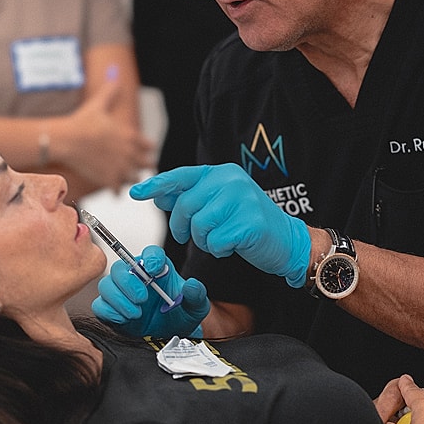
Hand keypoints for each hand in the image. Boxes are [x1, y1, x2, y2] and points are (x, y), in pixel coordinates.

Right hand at [55, 79, 155, 193]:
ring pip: (135, 179)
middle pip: (147, 164)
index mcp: (130, 136)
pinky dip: (115, 190)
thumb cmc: (81, 122)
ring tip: (122, 176)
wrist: (65, 140)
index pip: (150, 146)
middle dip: (142, 165)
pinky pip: (119, 191)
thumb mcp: (98, 104)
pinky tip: (110, 186)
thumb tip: (114, 74)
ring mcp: (120, 169)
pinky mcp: (109, 181)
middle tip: (134, 166)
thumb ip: (110, 92)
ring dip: (130, 178)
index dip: (146, 149)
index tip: (142, 151)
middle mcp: (129, 154)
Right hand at [91, 245, 210, 337]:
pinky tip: (126, 319)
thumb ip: (196, 295)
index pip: (151, 253)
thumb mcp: (196, 306)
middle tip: (143, 299)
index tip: (155, 270)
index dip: (151, 258)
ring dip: (120, 300)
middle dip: (129, 283)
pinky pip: (100, 306)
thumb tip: (191, 285)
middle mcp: (136, 277)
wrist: (171, 336)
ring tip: (136, 313)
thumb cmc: (181, 315)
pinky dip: (111, 313)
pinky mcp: (110, 309)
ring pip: (106, 285)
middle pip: (120, 267)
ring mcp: (121, 292)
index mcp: (158, 269)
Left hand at [130, 164, 311, 285]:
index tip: (136, 193)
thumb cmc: (248, 223)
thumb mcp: (218, 204)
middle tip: (191, 237)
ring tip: (220, 238)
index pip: (181, 177)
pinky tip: (233, 245)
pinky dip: (220, 250)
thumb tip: (159, 194)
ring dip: (204, 240)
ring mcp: (242, 201)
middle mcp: (231, 181)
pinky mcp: (249, 223)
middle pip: (185, 207)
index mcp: (221, 173)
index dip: (156, 186)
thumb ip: (192, 198)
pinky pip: (216, 242)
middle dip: (182, 227)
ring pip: (199, 226)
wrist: (287, 240)